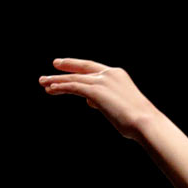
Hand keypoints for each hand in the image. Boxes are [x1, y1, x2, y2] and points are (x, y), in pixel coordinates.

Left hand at [39, 58, 157, 138]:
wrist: (144, 122)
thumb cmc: (137, 119)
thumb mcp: (119, 106)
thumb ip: (103, 101)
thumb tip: (90, 102)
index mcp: (117, 74)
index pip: (94, 68)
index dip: (78, 66)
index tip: (67, 66)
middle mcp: (109, 74)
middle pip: (81, 69)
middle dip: (66, 67)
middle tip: (54, 65)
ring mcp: (101, 81)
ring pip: (74, 79)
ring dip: (57, 80)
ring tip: (43, 82)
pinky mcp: (95, 91)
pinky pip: (73, 87)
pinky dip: (61, 87)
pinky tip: (51, 89)